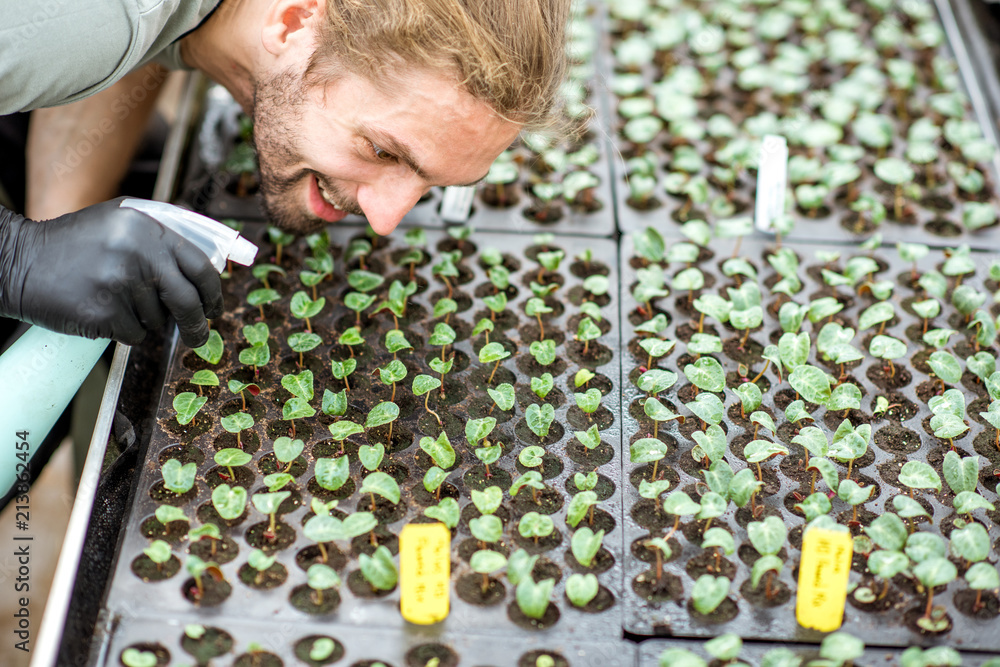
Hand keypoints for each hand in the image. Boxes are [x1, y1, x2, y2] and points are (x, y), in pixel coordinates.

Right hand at [0, 198, 222, 345]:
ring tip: (116, 301)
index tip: (214, 307)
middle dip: (198, 324)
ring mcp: (121, 284)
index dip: (214, 293)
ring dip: (146, 320)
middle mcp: (138, 253)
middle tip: (198, 337)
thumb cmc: (75, 244)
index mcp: (148, 228)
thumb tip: (208, 264)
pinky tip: (103, 312)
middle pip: (188, 301)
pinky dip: (125, 331)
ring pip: (158, 319)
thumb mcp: (119, 221)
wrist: (20, 262)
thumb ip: (161, 236)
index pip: (201, 267)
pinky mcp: (104, 312)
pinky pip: (134, 334)